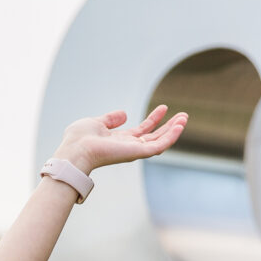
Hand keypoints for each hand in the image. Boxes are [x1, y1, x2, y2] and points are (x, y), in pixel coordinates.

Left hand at [55, 105, 187, 174]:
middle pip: (154, 137)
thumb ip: (110, 119)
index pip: (142, 131)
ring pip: (160, 142)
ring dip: (174, 130)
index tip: (163, 108)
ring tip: (185, 118)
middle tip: (183, 115)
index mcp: (119, 141)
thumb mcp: (96, 122)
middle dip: (169, 127)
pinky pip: (159, 146)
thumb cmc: (79, 139)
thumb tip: (124, 114)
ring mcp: (134, 150)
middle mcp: (128, 147)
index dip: (153, 120)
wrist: (75, 149)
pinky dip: (171, 137)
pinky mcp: (137, 153)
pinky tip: (180, 126)